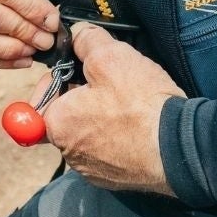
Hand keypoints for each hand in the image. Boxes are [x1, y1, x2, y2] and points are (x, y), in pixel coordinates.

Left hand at [40, 24, 183, 195]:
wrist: (178, 146)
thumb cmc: (140, 104)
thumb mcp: (111, 56)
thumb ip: (86, 41)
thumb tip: (78, 36)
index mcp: (57, 123)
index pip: (38, 100)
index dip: (58, 81)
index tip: (78, 74)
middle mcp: (68, 152)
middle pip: (65, 118)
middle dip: (82, 100)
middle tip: (111, 86)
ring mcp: (91, 170)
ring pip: (87, 136)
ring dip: (100, 121)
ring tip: (129, 107)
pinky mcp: (114, 180)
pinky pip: (107, 154)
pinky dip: (117, 140)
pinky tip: (137, 128)